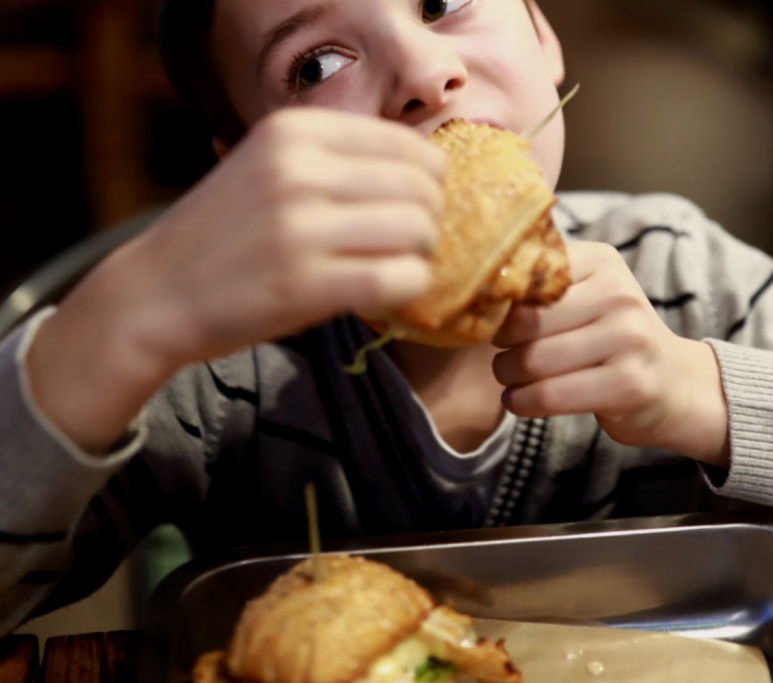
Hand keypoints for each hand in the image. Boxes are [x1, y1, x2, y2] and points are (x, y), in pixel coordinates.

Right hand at [28, 108, 445, 452]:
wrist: (155, 293)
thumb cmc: (225, 234)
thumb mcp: (269, 166)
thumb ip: (336, 159)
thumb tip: (427, 170)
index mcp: (294, 132)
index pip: (408, 146)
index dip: (427, 183)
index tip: (410, 208)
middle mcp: (298, 170)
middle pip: (422, 189)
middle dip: (429, 221)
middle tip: (406, 245)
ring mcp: (301, 227)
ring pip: (418, 231)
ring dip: (419, 256)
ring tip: (393, 268)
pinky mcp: (306, 284)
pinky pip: (400, 278)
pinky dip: (407, 289)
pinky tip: (384, 294)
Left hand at [492, 242, 730, 466]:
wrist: (673, 383)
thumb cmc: (611, 339)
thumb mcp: (586, 296)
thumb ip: (541, 288)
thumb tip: (471, 291)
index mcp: (601, 261)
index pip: (525, 278)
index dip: (498, 306)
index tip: (493, 322)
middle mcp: (618, 293)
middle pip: (525, 322)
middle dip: (500, 346)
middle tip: (501, 356)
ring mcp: (628, 338)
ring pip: (534, 360)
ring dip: (508, 377)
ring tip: (510, 379)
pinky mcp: (629, 383)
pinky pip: (551, 394)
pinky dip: (523, 402)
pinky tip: (519, 401)